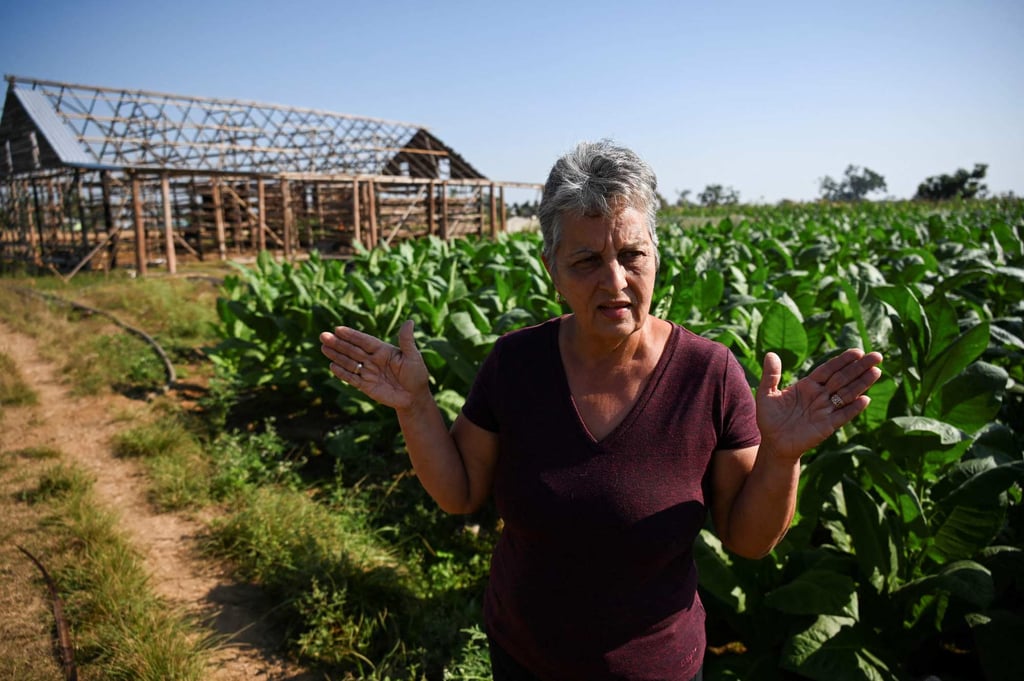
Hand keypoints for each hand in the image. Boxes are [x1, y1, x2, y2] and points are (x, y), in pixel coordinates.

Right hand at [319, 320, 429, 409]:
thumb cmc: (416, 375)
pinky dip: (342, 372)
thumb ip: (407, 340)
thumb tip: (410, 321)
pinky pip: (351, 378)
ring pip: (349, 362)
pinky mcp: (366, 386)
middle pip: (352, 350)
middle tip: (323, 336)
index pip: (364, 341)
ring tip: (323, 347)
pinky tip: (332, 365)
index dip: (351, 335)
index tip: (338, 329)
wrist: (414, 398)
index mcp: (383, 350)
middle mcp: (373, 360)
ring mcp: (368, 372)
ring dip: (336, 355)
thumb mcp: (413, 356)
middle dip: (338, 343)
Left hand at [755, 349, 883, 461]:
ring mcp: (826, 410)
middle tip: (876, 356)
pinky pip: (843, 415)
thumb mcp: (767, 395)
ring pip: (847, 394)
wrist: (773, 444)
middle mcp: (820, 396)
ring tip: (876, 371)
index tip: (857, 351)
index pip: (829, 369)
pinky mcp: (828, 426)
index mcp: (808, 385)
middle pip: (843, 378)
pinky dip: (854, 408)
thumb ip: (771, 375)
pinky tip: (865, 399)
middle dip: (859, 367)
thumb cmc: (769, 418)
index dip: (843, 360)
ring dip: (861, 384)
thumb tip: (771, 354)